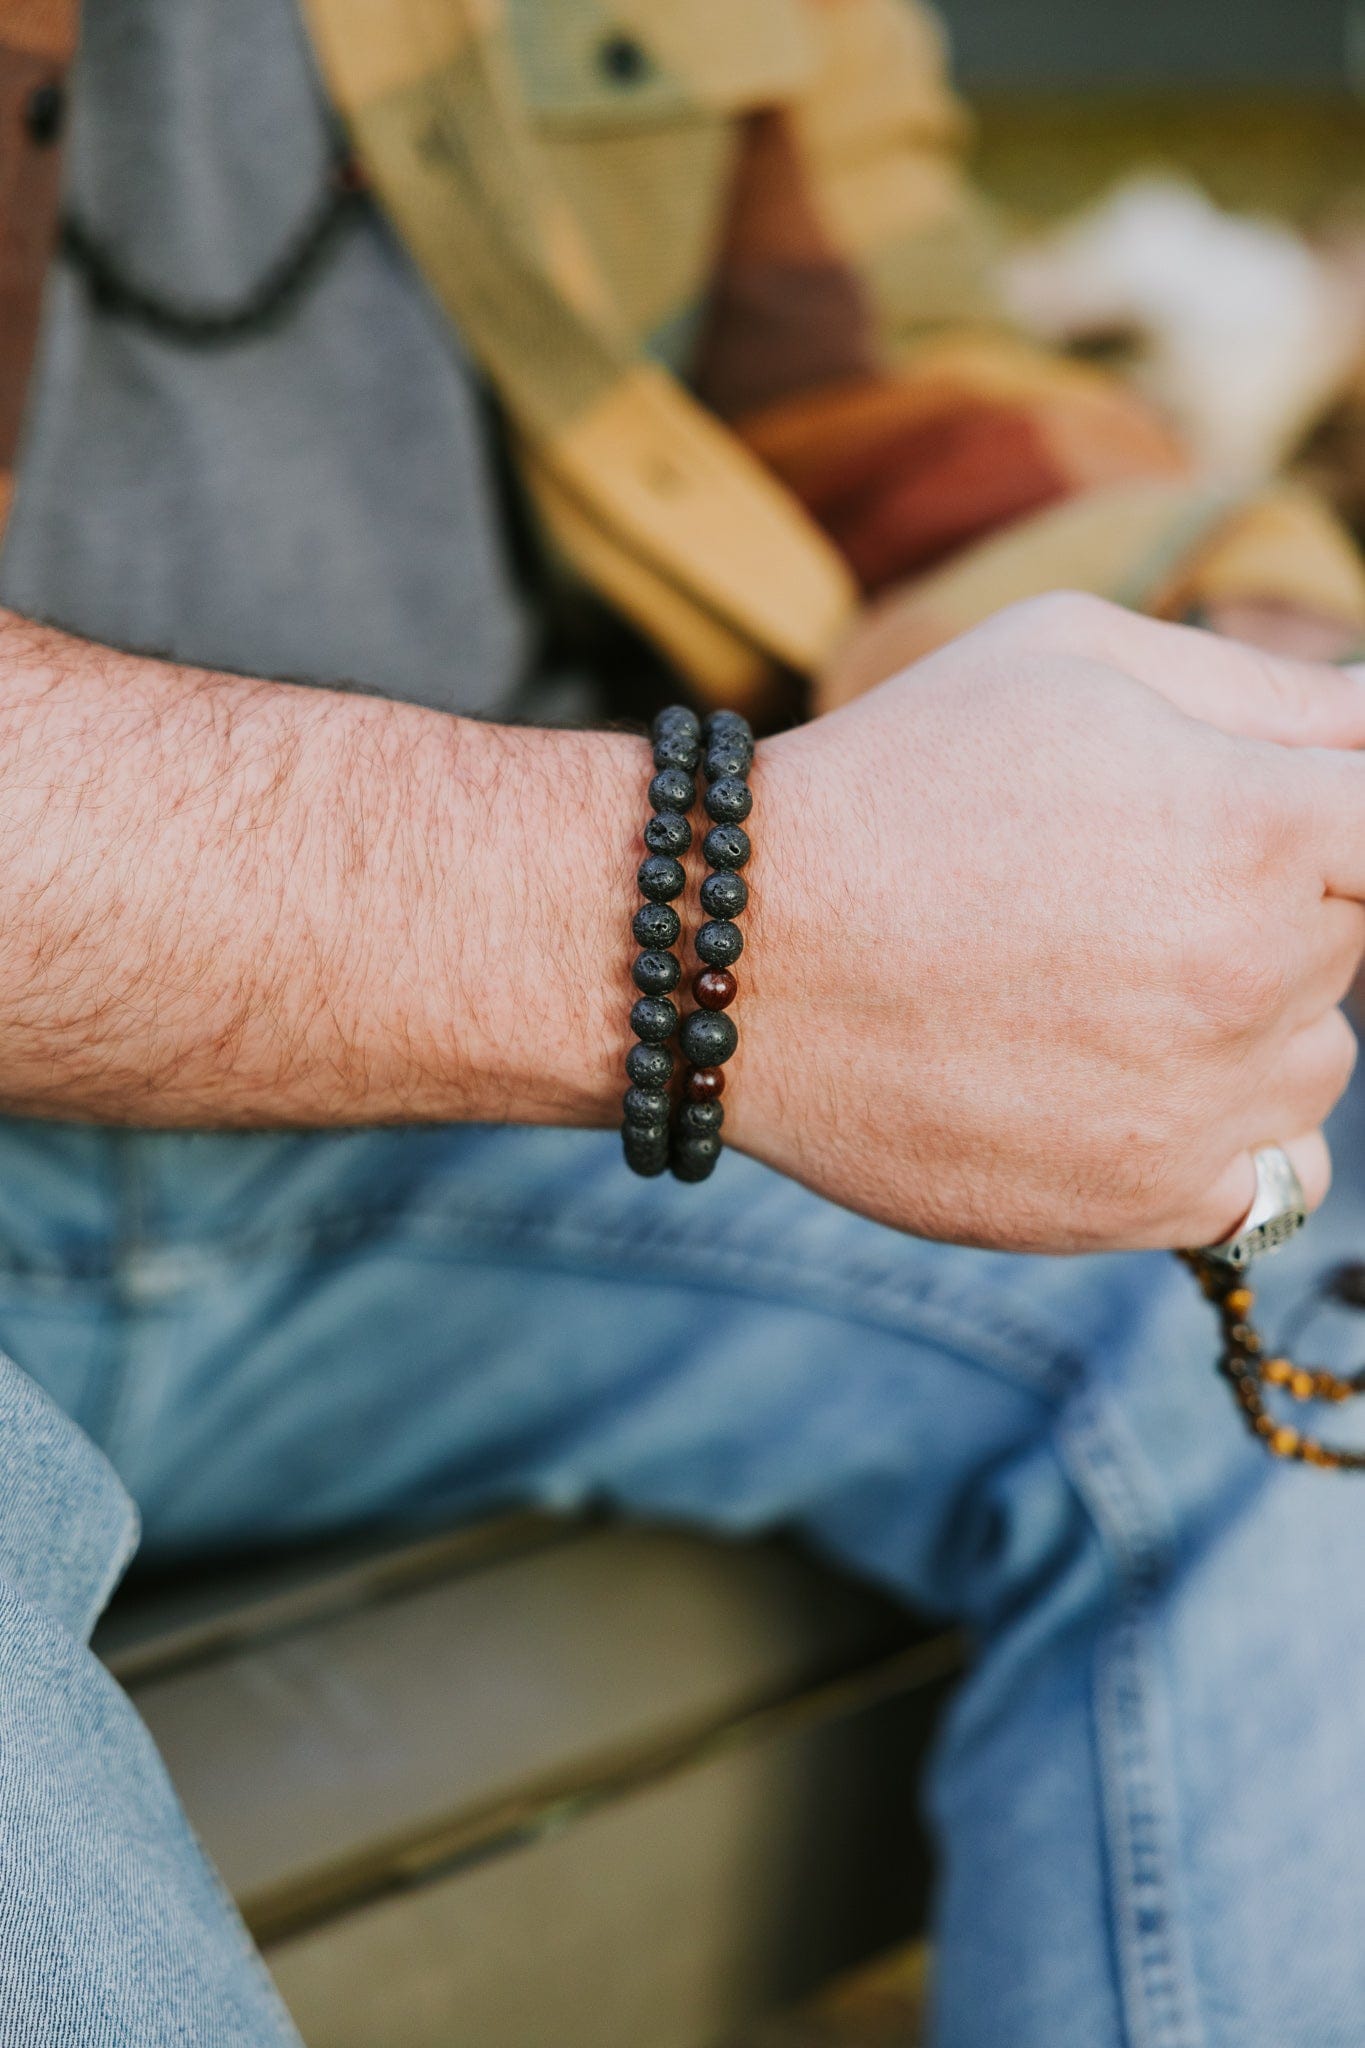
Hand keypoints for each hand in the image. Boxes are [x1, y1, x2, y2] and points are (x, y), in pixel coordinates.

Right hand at [730, 593, 1364, 1252]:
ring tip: (1090, 986)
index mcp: (1262, 821)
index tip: (1281, 832)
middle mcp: (1255, 974)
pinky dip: (1217, 1129)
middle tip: (1124, 886)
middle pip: (1350, 939)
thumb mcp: (1073, 657)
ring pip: (1313, 1059)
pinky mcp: (1150, 1202)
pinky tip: (1115, 1079)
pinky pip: (1269, 1174)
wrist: (737, 949)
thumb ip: (1267, 688)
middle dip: (1273, 902)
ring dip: (1242, 1022)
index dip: (1334, 821)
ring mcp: (1205, 1103)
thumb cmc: (898, 776)